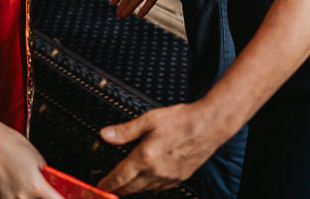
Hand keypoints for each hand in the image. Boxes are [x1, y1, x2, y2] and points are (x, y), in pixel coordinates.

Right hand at [0, 126, 64, 198]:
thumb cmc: (12, 146)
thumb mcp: (39, 160)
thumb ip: (47, 177)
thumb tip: (53, 186)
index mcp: (36, 185)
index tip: (66, 197)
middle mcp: (23, 197)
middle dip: (45, 197)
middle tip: (45, 192)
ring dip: (31, 197)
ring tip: (28, 188)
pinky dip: (19, 197)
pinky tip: (18, 190)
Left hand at [98, 103, 222, 195]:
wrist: (209, 125)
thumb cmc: (181, 120)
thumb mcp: (149, 119)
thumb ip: (125, 130)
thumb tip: (105, 135)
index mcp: (145, 157)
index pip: (120, 176)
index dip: (108, 183)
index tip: (100, 186)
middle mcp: (156, 171)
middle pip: (132, 187)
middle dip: (120, 189)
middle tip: (111, 189)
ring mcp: (169, 176)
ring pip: (146, 189)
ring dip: (135, 189)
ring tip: (128, 187)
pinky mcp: (181, 176)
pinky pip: (162, 187)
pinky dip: (152, 187)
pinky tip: (151, 183)